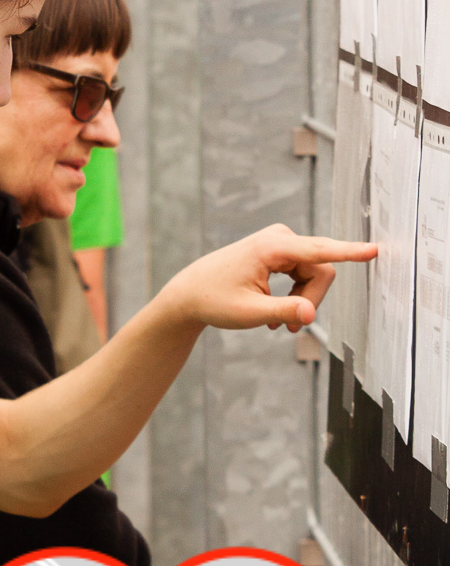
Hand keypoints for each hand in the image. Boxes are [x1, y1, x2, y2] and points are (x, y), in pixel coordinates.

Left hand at [152, 225, 376, 333]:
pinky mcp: (279, 251)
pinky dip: (294, 296)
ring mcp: (279, 242)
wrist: (191, 293)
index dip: (350, 252)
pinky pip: (304, 274)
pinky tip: (276, 314)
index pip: (320, 251)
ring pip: (314, 276)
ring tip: (278, 324)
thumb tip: (311, 314)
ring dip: (300, 302)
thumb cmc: (215, 300)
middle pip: (321, 271)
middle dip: (309, 301)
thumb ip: (284, 311)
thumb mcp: (249, 313)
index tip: (375, 249)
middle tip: (288, 328)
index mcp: (271, 248)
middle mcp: (279, 238)